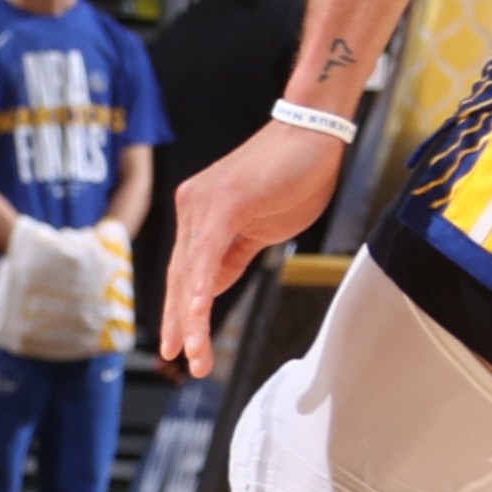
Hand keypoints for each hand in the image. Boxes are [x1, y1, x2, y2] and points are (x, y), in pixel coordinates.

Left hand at [159, 119, 349, 374]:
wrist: (314, 131)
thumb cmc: (293, 175)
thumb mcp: (260, 227)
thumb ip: (232, 255)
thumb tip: (210, 288)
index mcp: (199, 214)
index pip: (184, 271)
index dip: (179, 310)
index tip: (177, 344)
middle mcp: (192, 206)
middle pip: (180, 276)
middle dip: (180, 323)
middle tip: (181, 361)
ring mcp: (203, 202)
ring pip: (190, 271)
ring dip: (191, 318)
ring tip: (194, 355)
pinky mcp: (223, 201)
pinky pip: (207, 254)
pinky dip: (200, 289)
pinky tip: (198, 316)